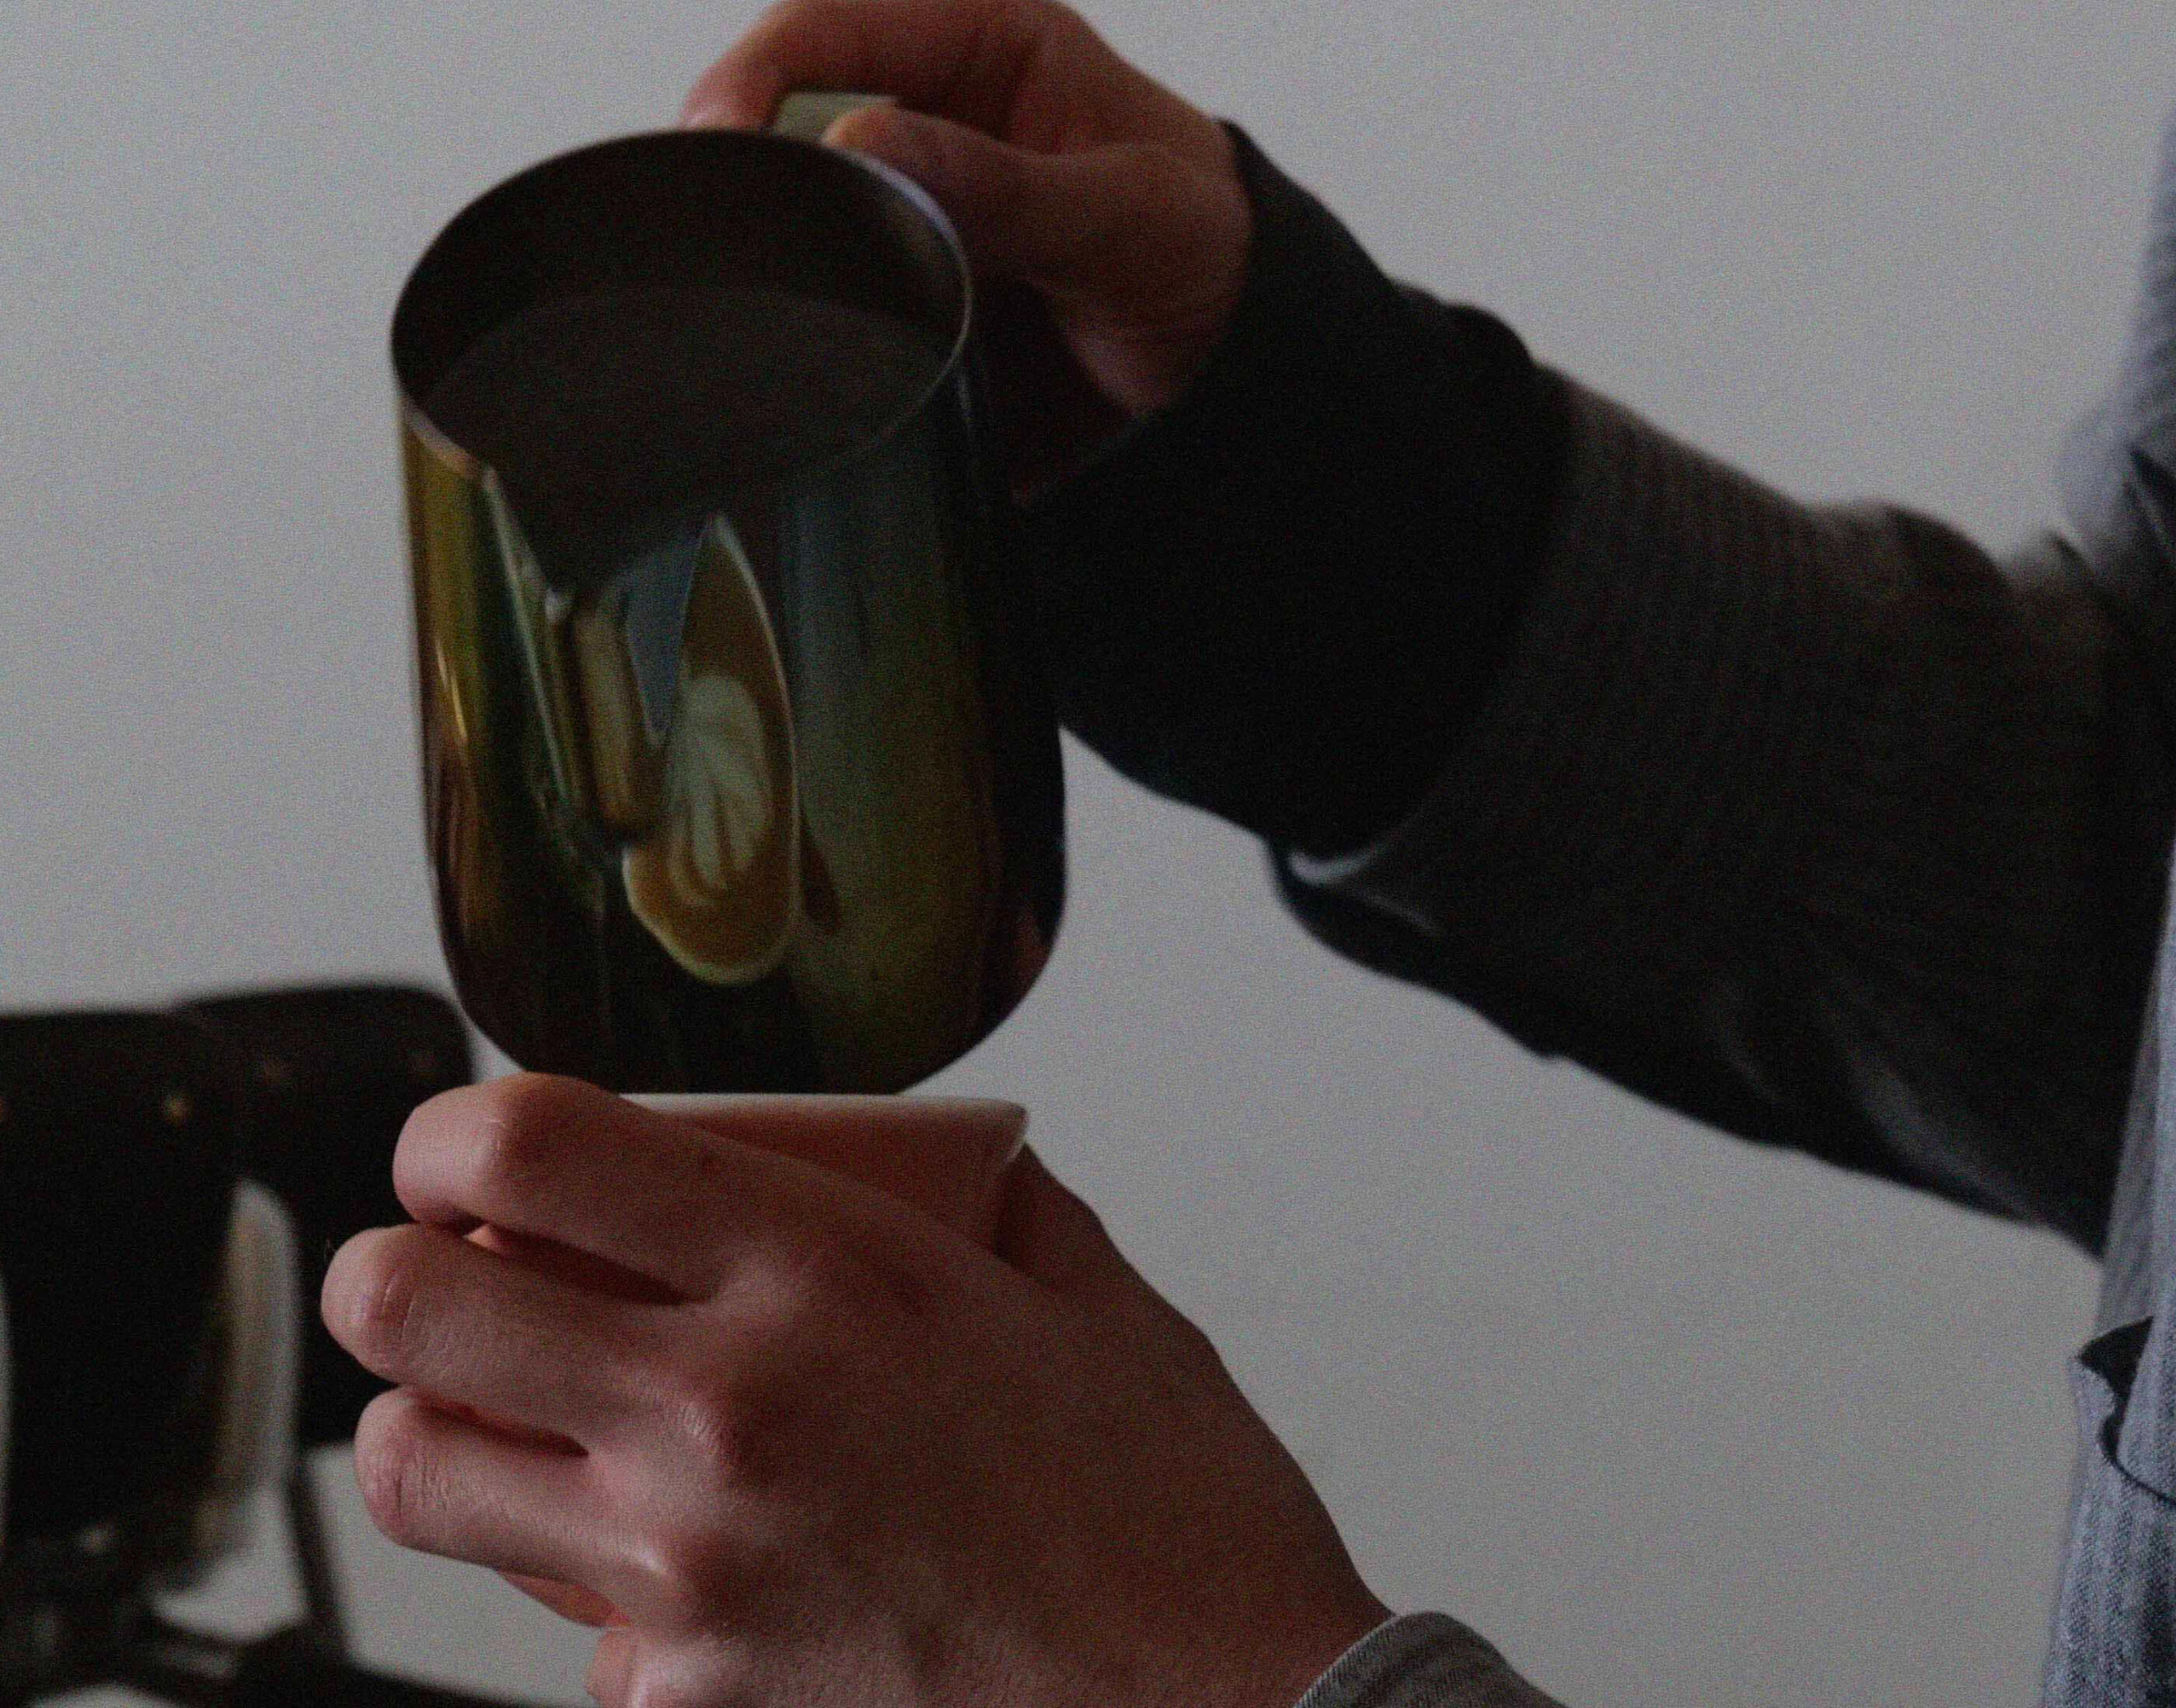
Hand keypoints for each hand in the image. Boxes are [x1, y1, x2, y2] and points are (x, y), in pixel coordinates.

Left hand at [323, 1076, 1387, 1707]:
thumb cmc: (1177, 1524)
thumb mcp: (1098, 1305)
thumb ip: (1002, 1211)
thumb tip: (955, 1168)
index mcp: (822, 1277)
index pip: (528, 1148)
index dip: (452, 1128)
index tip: (470, 1147)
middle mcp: (721, 1415)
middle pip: (405, 1308)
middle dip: (395, 1269)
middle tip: (445, 1266)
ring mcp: (682, 1573)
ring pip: (412, 1476)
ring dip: (433, 1424)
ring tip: (504, 1413)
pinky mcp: (679, 1700)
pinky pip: (552, 1623)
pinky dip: (579, 1583)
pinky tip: (676, 1562)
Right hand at [683, 0, 1254, 492]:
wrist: (1251, 372)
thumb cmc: (1215, 255)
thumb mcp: (1133, 214)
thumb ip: (1012, 186)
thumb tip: (869, 142)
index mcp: (987, 48)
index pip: (822, 34)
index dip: (747, 80)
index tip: (711, 144)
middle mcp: (934, 114)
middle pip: (781, 125)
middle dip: (745, 178)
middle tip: (722, 244)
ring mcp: (913, 205)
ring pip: (794, 218)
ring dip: (776, 259)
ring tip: (760, 304)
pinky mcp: (908, 289)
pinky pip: (827, 297)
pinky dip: (808, 324)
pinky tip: (801, 353)